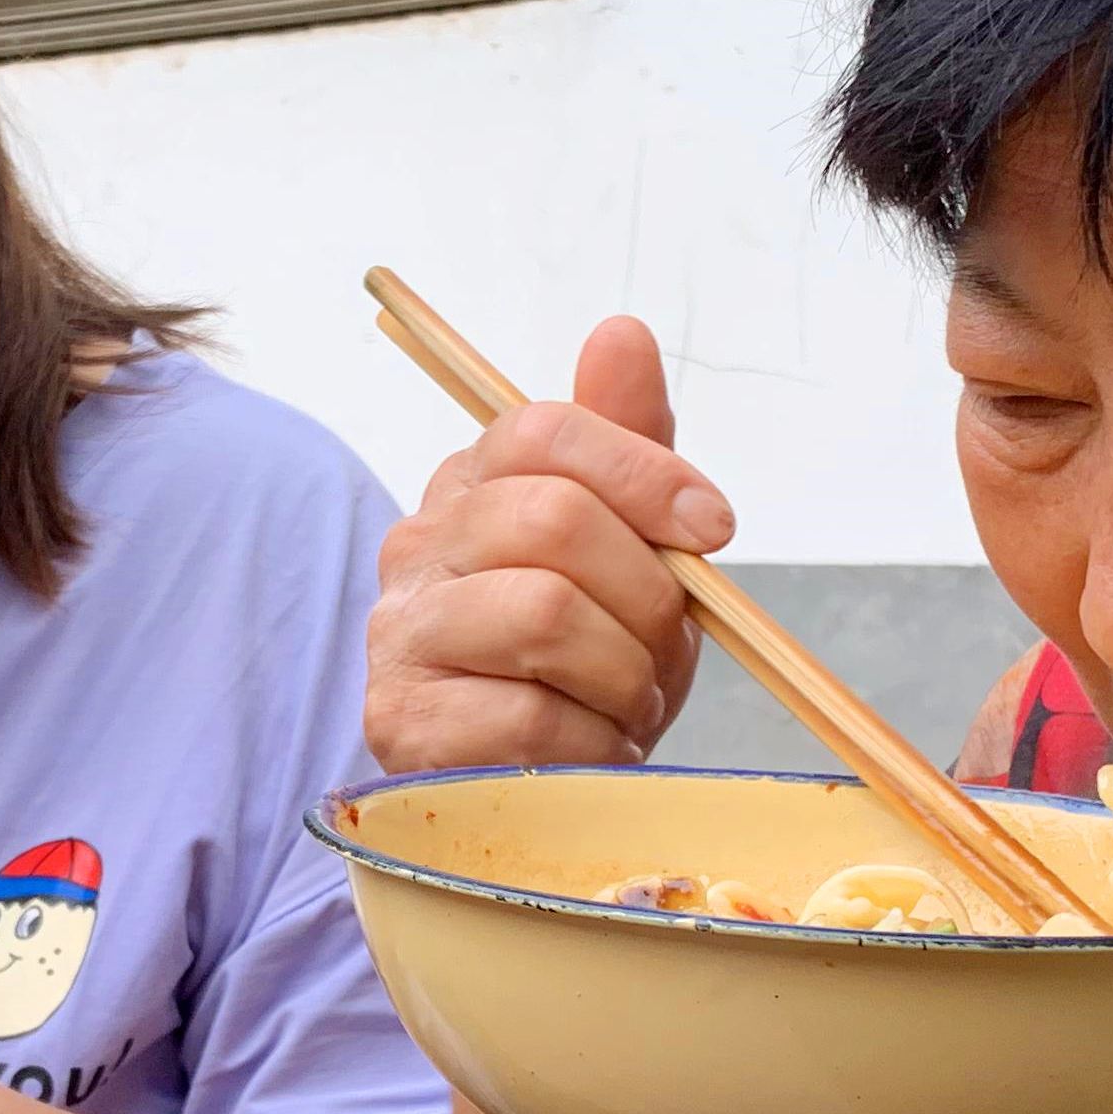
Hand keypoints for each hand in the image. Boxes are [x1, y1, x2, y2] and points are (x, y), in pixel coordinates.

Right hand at [365, 318, 729, 771]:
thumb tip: (620, 333)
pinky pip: (529, 718)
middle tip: (667, 645)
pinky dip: (593, 742)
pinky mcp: (402, 723)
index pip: (544, 431)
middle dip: (647, 592)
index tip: (712, 528)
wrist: (538, 780)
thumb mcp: (629, 544)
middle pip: (553, 519)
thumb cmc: (590, 652)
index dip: (644, 472)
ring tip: (631, 700)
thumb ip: (626, 442)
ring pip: (544, 615)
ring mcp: (399, 633)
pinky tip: (594, 749)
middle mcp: (418, 546)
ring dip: (625, 671)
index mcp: (472, 483)